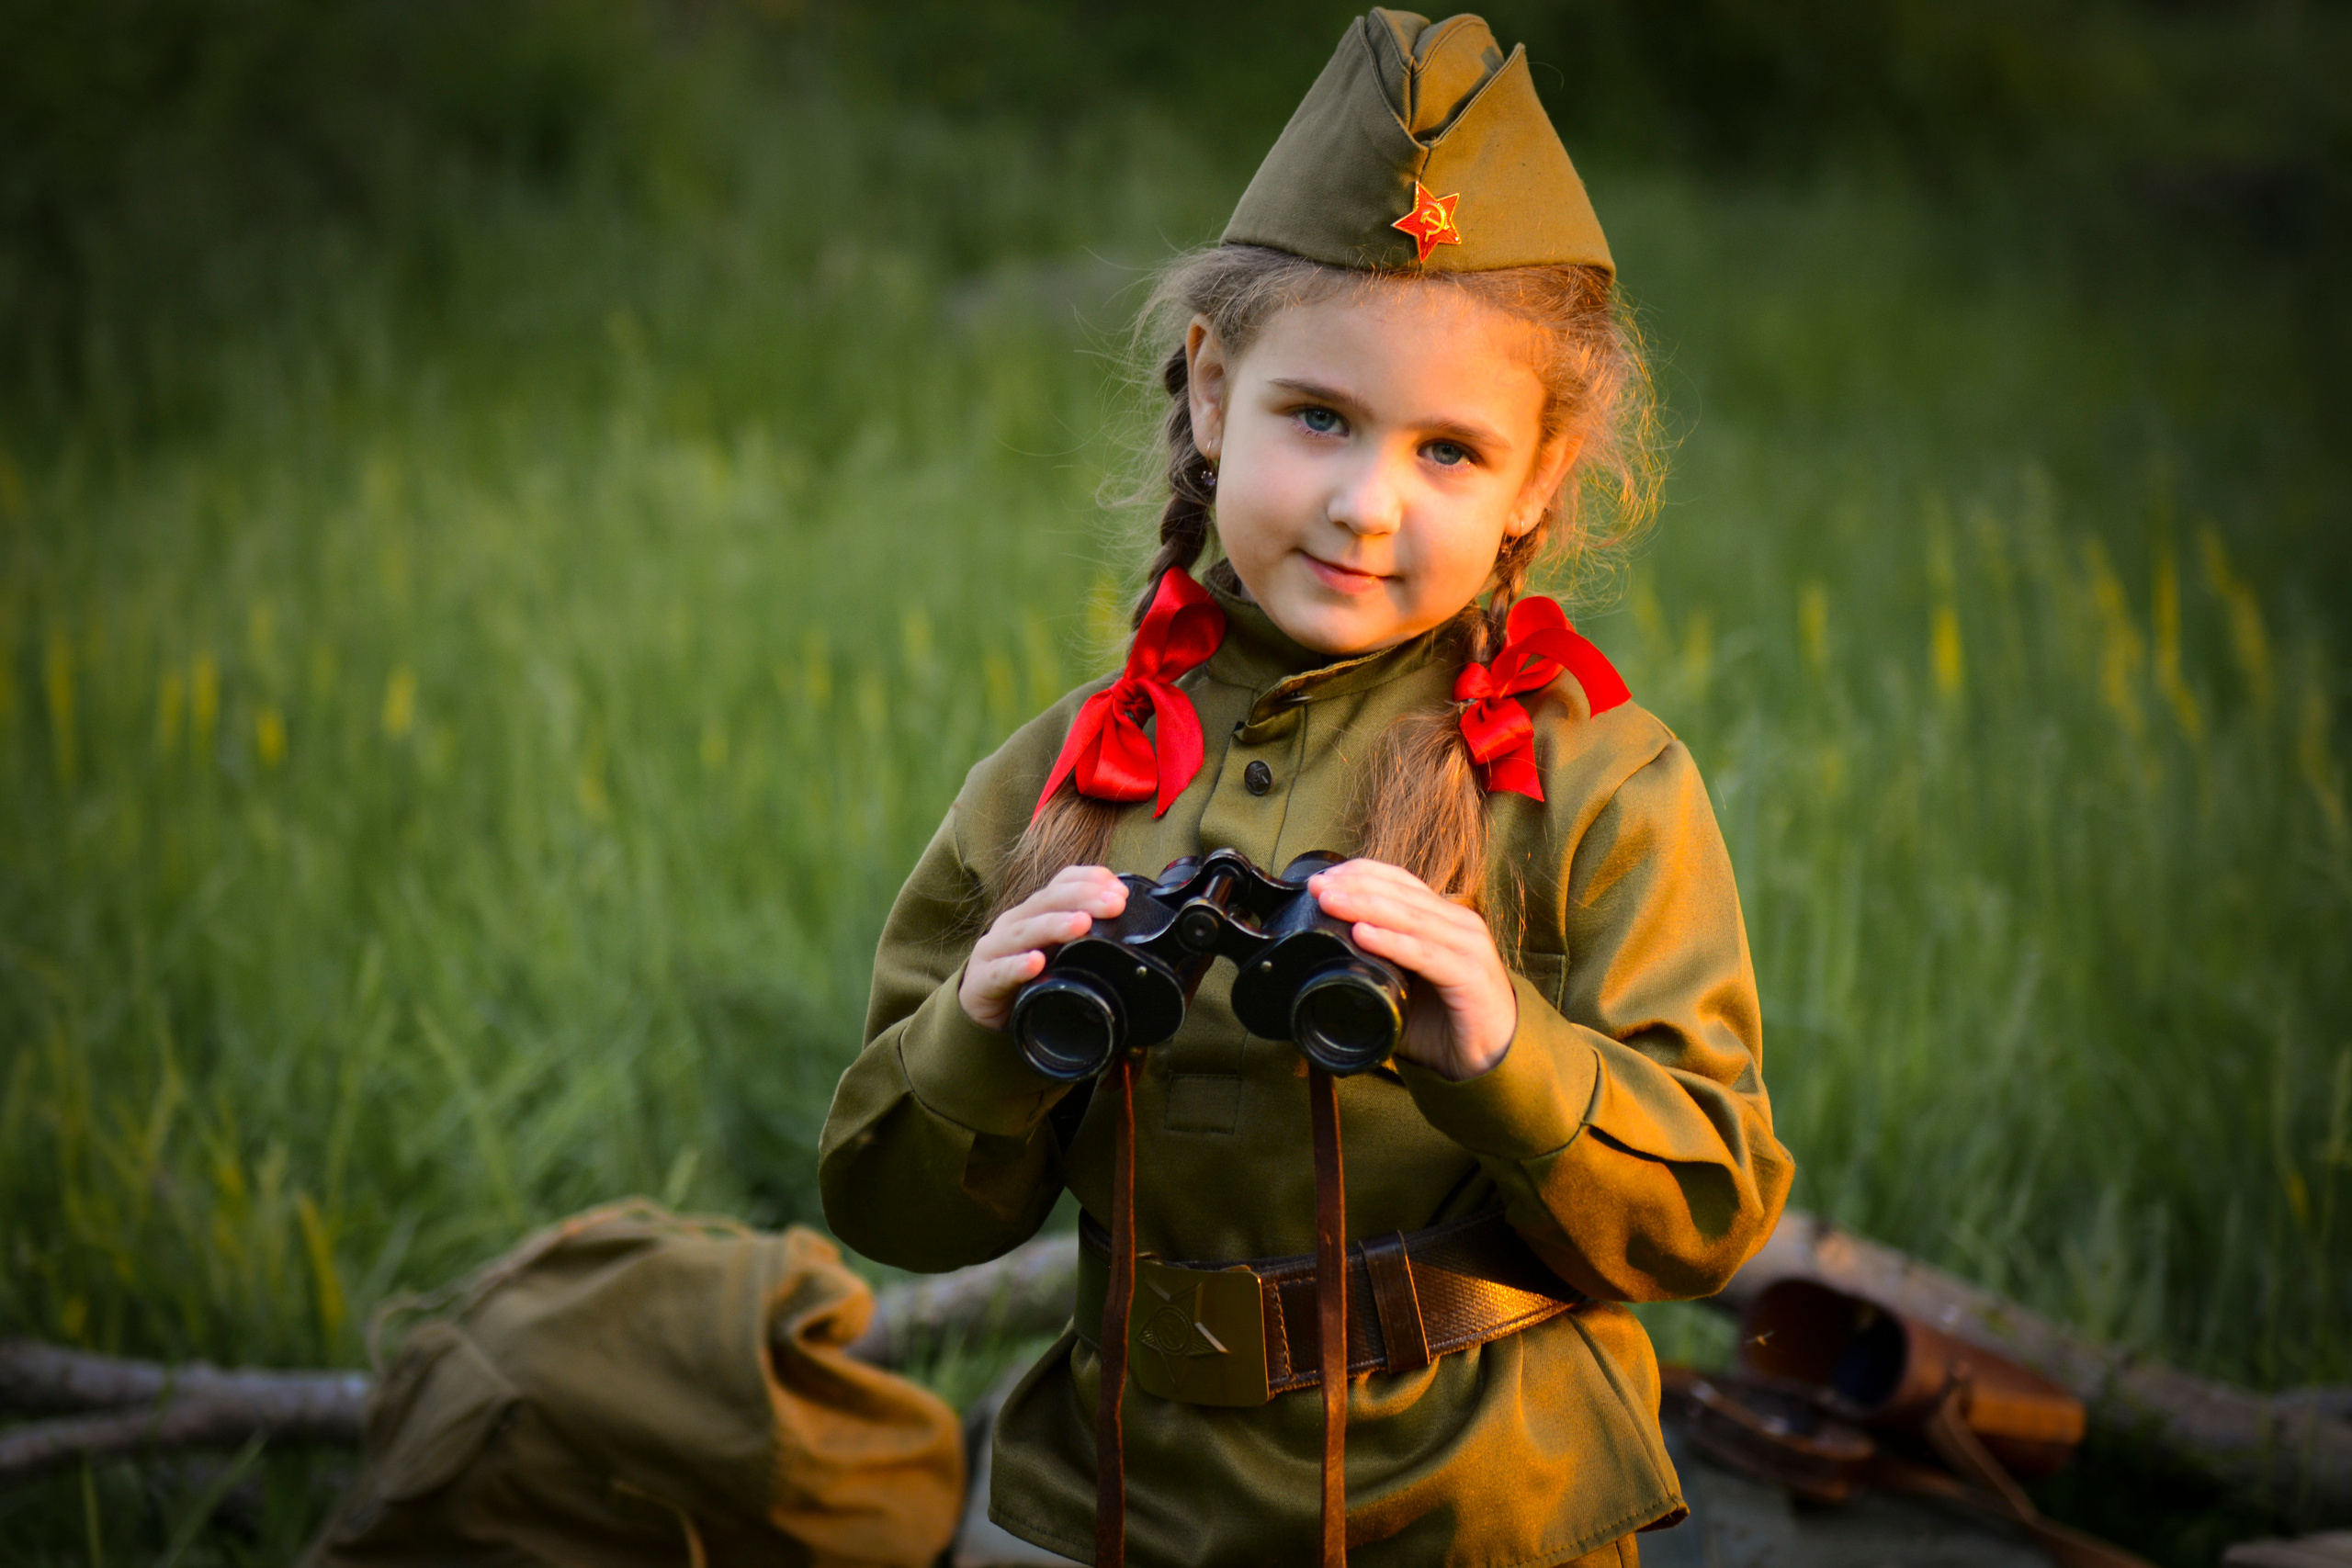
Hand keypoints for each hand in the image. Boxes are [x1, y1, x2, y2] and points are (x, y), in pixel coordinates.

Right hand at [958, 865, 1127, 1032]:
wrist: (980, 1008)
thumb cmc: (1022, 975)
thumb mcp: (1055, 950)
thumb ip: (1080, 935)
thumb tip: (1123, 925)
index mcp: (1033, 912)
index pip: (1060, 883)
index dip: (1089, 880)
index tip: (1120, 890)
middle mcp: (1013, 923)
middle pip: (1046, 901)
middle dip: (1083, 898)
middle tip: (1114, 903)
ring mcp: (994, 949)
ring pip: (1025, 931)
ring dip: (1055, 925)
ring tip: (1082, 924)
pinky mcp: (982, 980)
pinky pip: (1000, 971)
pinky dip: (1018, 966)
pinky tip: (1036, 964)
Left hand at [1306, 859, 1516, 1080]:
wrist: (1492, 1059)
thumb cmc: (1446, 1020)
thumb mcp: (1404, 984)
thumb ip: (1375, 966)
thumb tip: (1323, 962)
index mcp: (1443, 918)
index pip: (1399, 881)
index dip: (1361, 873)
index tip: (1323, 876)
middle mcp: (1458, 924)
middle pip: (1400, 893)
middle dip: (1354, 885)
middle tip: (1315, 886)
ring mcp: (1467, 947)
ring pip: (1409, 917)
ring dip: (1365, 906)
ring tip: (1329, 902)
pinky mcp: (1470, 975)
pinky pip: (1425, 954)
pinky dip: (1392, 942)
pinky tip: (1363, 935)